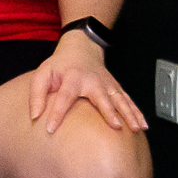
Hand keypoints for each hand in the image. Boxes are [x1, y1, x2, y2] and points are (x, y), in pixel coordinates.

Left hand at [30, 31, 147, 135]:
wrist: (80, 49)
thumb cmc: (59, 66)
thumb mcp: (42, 75)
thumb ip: (36, 95)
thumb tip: (35, 116)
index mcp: (72, 78)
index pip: (64, 97)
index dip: (56, 113)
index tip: (50, 128)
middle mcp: (93, 81)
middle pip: (101, 98)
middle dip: (109, 112)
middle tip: (114, 126)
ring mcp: (107, 85)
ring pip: (120, 101)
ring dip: (129, 115)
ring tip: (135, 129)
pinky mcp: (116, 88)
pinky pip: (128, 101)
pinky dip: (137, 113)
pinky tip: (143, 125)